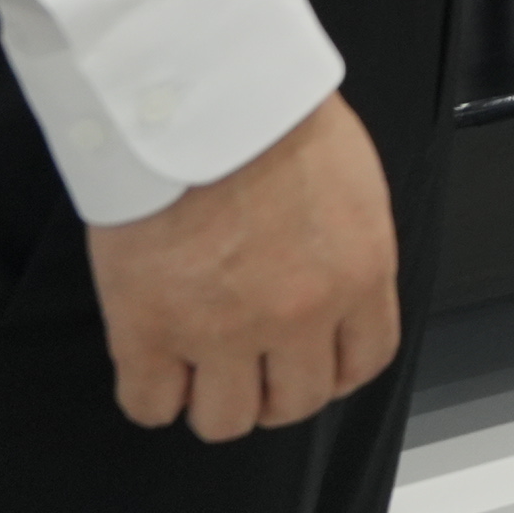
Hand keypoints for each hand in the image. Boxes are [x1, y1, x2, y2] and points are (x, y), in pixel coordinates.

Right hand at [90, 93, 401, 441]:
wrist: (200, 93)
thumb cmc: (273, 113)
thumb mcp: (351, 179)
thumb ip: (347, 246)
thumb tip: (332, 279)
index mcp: (358, 273)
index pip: (363, 362)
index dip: (332, 370)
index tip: (310, 361)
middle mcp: (298, 315)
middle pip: (294, 404)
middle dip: (272, 389)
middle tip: (248, 362)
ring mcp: (221, 330)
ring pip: (224, 419)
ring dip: (213, 398)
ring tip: (198, 364)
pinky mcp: (149, 328)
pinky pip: (150, 404)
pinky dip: (152, 394)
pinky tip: (153, 362)